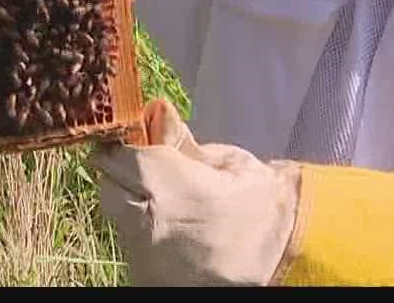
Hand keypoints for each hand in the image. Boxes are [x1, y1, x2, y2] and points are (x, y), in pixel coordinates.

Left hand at [90, 99, 300, 285]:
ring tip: (170, 207)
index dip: (123, 147)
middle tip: (149, 175)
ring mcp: (146, 258)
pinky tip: (174, 233)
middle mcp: (149, 224)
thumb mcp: (226, 162)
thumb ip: (181, 142)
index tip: (134, 143)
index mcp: (170, 187)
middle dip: (122, 176)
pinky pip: (132, 248)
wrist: (286, 258)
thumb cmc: (260, 202)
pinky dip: (144, 236)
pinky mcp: (147, 281)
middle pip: (107, 188)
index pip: (118, 157)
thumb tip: (155, 111)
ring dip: (133, 207)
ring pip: (119, 220)